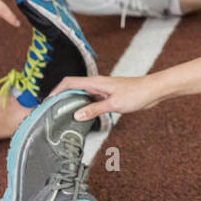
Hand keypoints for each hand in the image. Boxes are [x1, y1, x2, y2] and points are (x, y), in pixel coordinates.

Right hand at [48, 74, 165, 120]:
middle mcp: (96, 84)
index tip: (47, 102)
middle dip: (60, 98)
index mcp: (95, 82)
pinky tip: (82, 117)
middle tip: (52, 112)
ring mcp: (102, 90)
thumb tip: (76, 115)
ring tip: (63, 117)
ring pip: (81, 96)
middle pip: (72, 89)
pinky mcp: (108, 96)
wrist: (153, 91)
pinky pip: (91, 101)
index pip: (68, 83)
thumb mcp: (114, 104)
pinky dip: (84, 108)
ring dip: (72, 104)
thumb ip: (94, 109)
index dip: (55, 91)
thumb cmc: (137, 93)